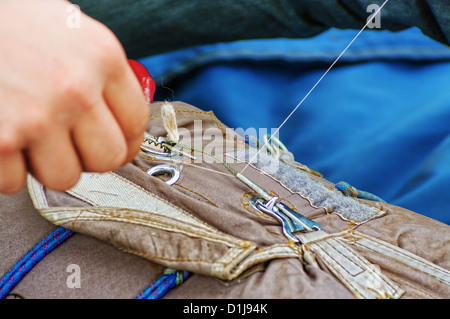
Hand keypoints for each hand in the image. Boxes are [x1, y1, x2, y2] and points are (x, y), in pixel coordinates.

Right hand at [0, 0, 148, 193]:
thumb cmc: (13, 21)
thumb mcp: (73, 34)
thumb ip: (101, 77)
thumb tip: (118, 120)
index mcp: (102, 58)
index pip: (136, 124)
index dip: (127, 141)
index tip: (116, 144)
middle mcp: (76, 89)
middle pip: (108, 158)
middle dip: (89, 157)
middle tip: (69, 142)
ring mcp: (37, 116)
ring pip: (66, 177)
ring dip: (48, 165)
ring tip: (32, 137)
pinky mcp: (0, 140)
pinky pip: (16, 182)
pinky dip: (7, 169)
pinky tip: (4, 137)